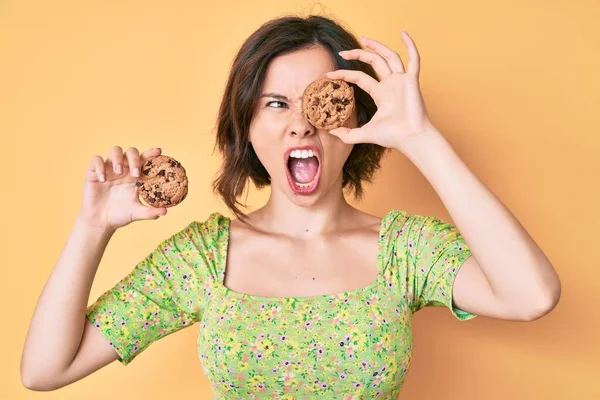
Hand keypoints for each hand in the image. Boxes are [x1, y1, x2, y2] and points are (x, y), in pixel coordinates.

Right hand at [79, 146, 166, 231]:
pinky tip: (103, 179)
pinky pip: (96, 160)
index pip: (144, 160)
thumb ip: (150, 212)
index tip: (159, 151)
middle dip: (134, 159)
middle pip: (131, 152)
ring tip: (118, 172)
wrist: (100, 221)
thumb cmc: (120, 215)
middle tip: (135, 174)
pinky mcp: (94, 172)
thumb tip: (165, 212)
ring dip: (118, 159)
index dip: (151, 153)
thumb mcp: (136, 213)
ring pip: (115, 151)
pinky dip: (100, 167)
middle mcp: (124, 169)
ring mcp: (109, 169)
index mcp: (135, 176)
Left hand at [324, 31, 437, 151]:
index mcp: (381, 94)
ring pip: (389, 56)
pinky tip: (403, 34)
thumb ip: (347, 134)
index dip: (344, 74)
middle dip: (358, 54)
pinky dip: (410, 46)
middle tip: (343, 52)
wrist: (410, 138)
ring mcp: (402, 81)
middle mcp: (391, 84)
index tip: (329, 74)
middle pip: (374, 62)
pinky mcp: (412, 80)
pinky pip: (414, 60)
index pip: (360, 77)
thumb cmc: (392, 136)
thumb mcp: (364, 134)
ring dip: (377, 46)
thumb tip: (330, 131)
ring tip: (363, 38)